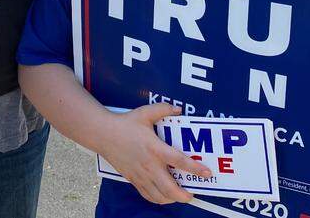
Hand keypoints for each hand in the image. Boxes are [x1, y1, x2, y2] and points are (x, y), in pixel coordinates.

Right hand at [97, 103, 212, 204]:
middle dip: (183, 195)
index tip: (207, 173)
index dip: (195, 168)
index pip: (179, 161)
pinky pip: (147, 194)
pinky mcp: (133, 179)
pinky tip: (163, 196)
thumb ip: (163, 109)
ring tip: (179, 196)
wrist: (103, 134)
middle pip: (170, 188)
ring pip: (159, 196)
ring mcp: (140, 174)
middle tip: (192, 194)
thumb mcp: (145, 113)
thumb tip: (178, 110)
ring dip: (171, 199)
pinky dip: (157, 199)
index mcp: (155, 148)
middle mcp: (149, 165)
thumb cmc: (125, 123)